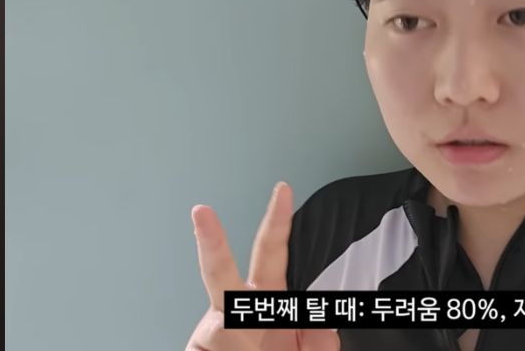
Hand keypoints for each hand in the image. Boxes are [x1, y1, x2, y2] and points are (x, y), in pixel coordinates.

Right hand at [185, 182, 339, 350]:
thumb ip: (321, 339)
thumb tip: (323, 320)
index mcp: (270, 301)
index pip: (273, 255)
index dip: (277, 223)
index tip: (282, 191)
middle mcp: (236, 314)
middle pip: (219, 273)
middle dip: (211, 242)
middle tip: (201, 212)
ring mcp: (212, 336)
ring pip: (217, 327)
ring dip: (243, 342)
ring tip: (258, 349)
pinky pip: (206, 347)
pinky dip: (232, 350)